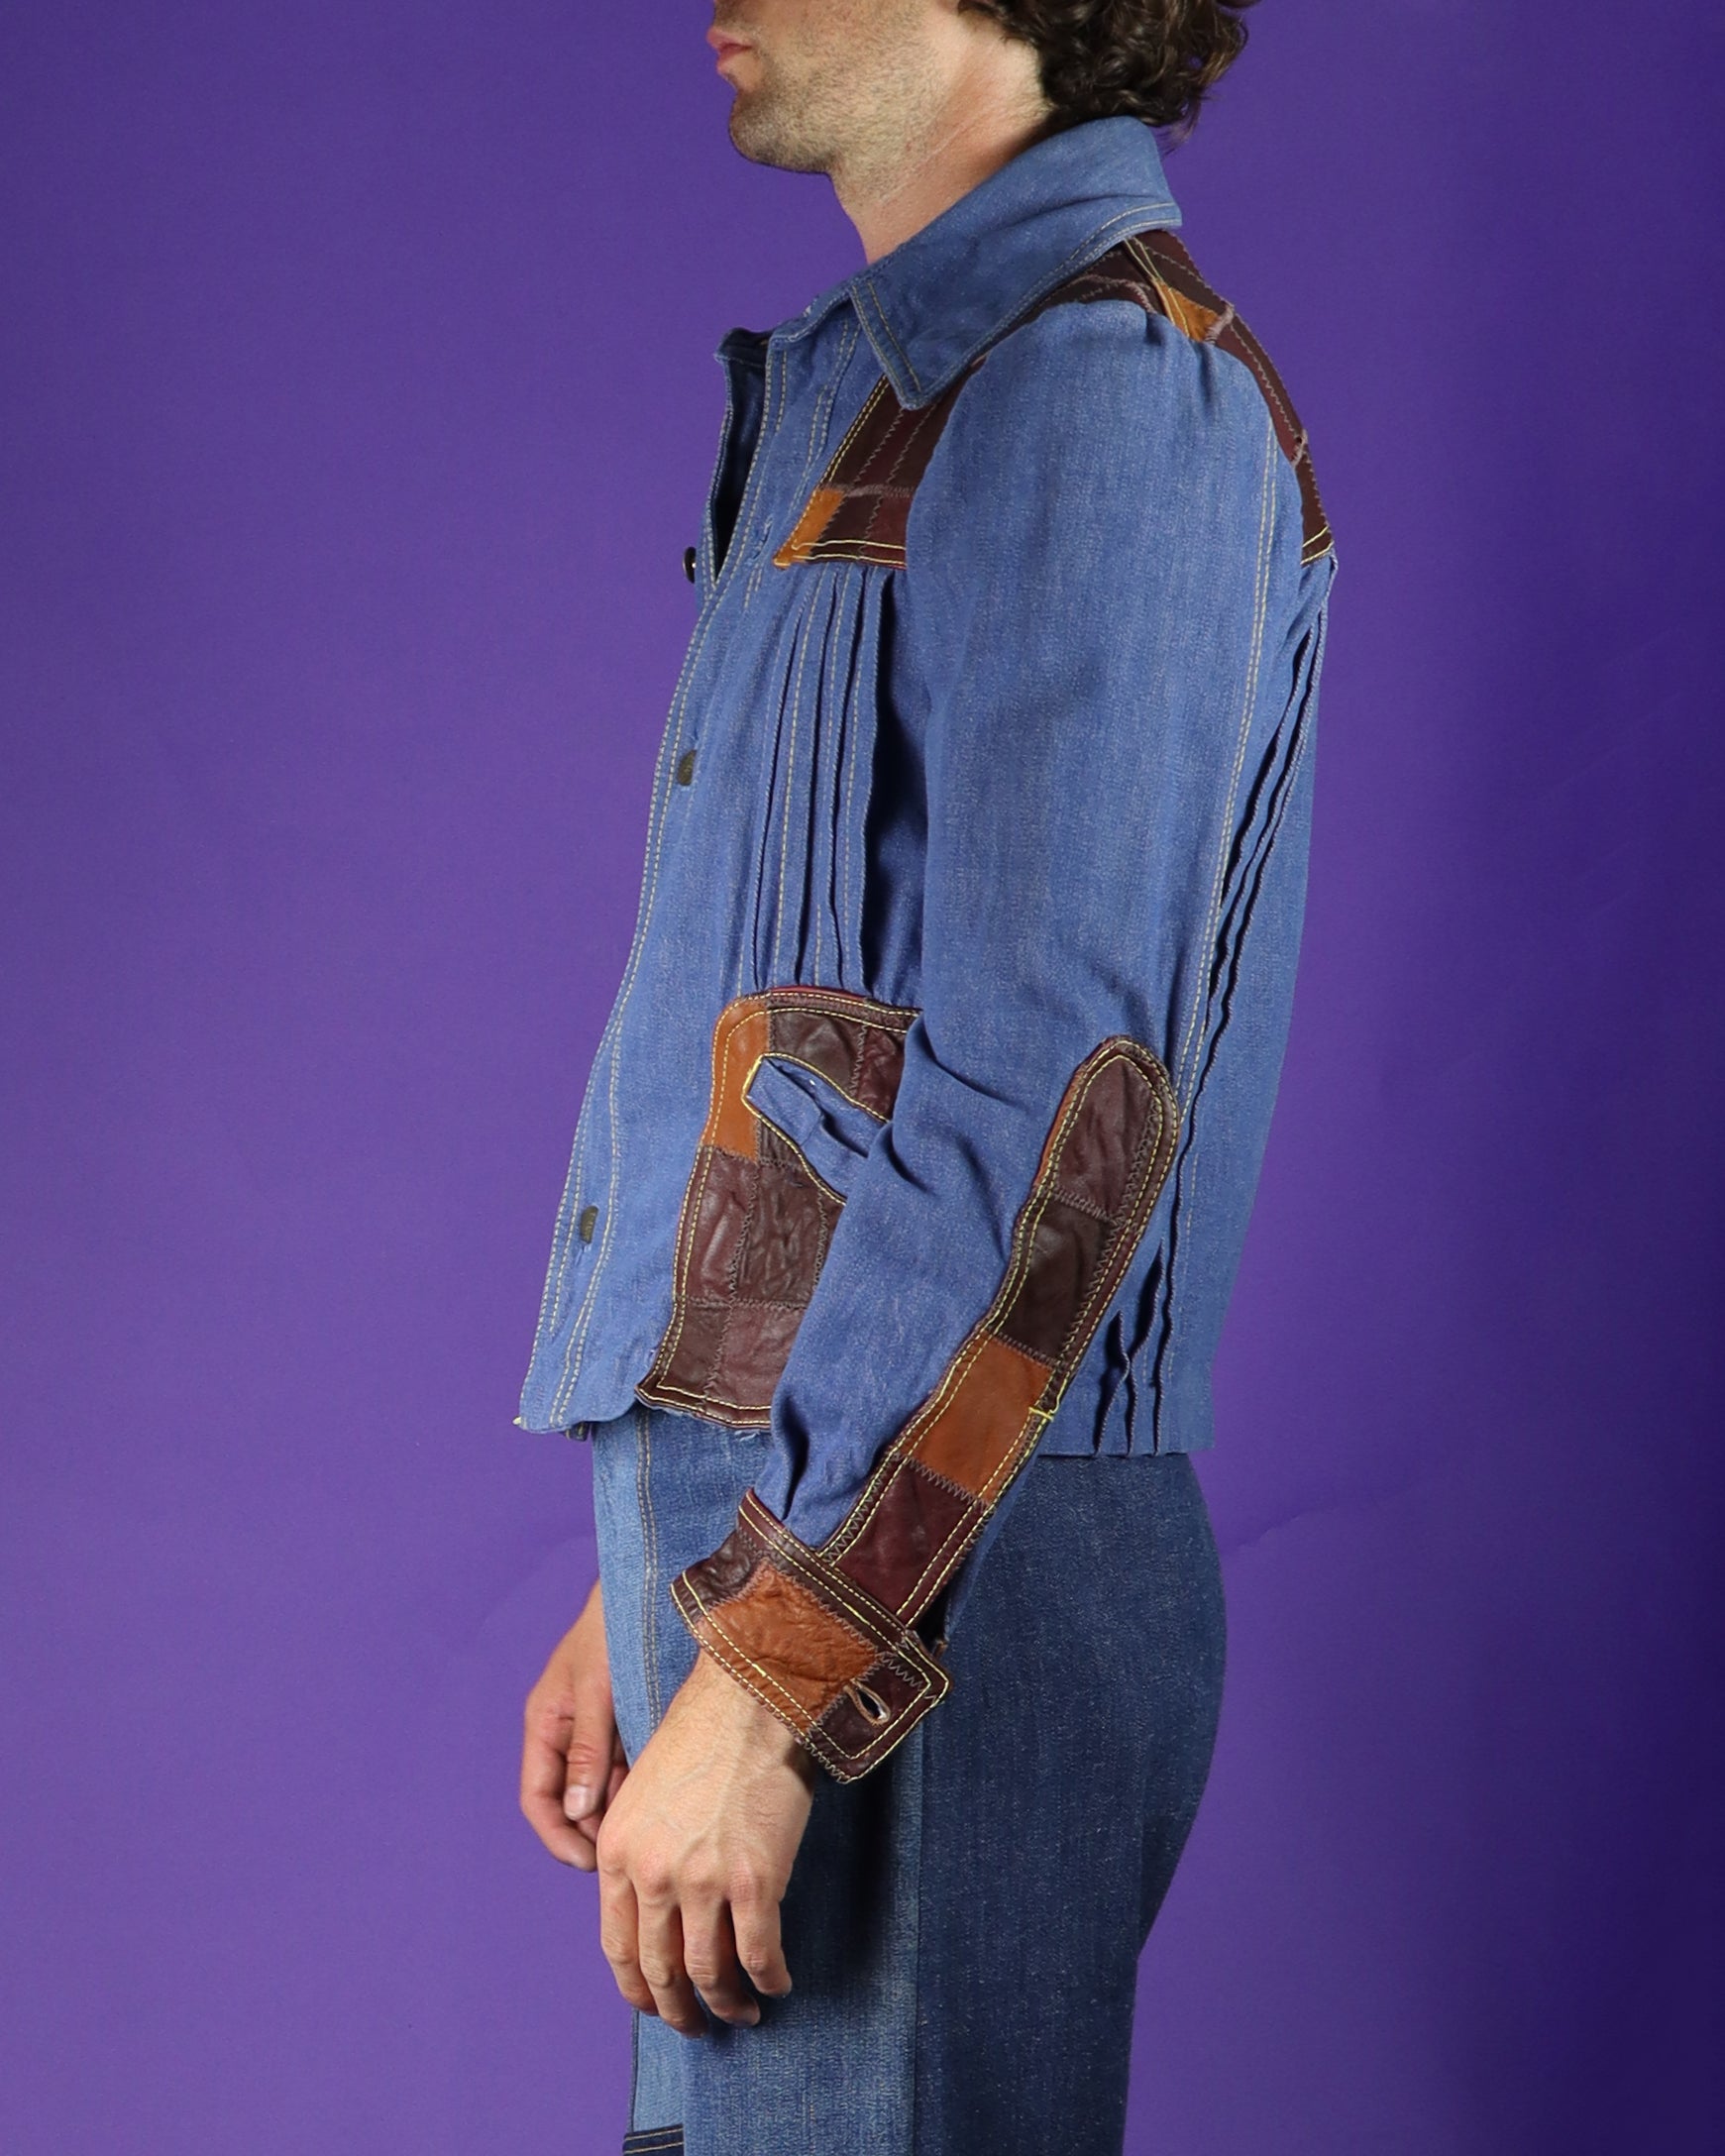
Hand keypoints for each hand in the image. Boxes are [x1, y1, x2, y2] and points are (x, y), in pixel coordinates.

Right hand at [521, 1581, 628, 1870]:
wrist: (649, 1588)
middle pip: (569, 1803)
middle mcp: (566, 1735)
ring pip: (600, 1792)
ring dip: (618, 1816)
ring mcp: (596, 1733)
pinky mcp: (625, 1728)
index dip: (558, 1837)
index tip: (588, 1864)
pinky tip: (663, 1806)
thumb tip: (579, 1811)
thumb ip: (588, 1747)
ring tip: (649, 1837)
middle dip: (591, 1835)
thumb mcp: (597, 1689)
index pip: (538, 1798)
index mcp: (545, 1725)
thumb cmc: (613, 1630)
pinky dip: (637, 1792)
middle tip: (626, 1859)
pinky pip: (625, 1772)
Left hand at [595, 1652, 815, 2035]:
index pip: (617, 1946)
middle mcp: (652, 1874)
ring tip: (743, 2013)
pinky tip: (777, 1983)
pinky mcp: (755, 1880)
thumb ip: (641, 1852)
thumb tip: (658, 1912)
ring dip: (727, 2004)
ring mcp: (703, 1881)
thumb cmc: (702, 1734)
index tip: (655, 2002)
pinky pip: (758, 1953)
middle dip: (678, 2009)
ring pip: (709, 1973)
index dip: (638, 1986)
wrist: (751, 1698)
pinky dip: (768, 1978)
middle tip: (695, 2026)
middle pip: (660, 1968)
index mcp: (618, 1851)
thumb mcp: (645, 1792)